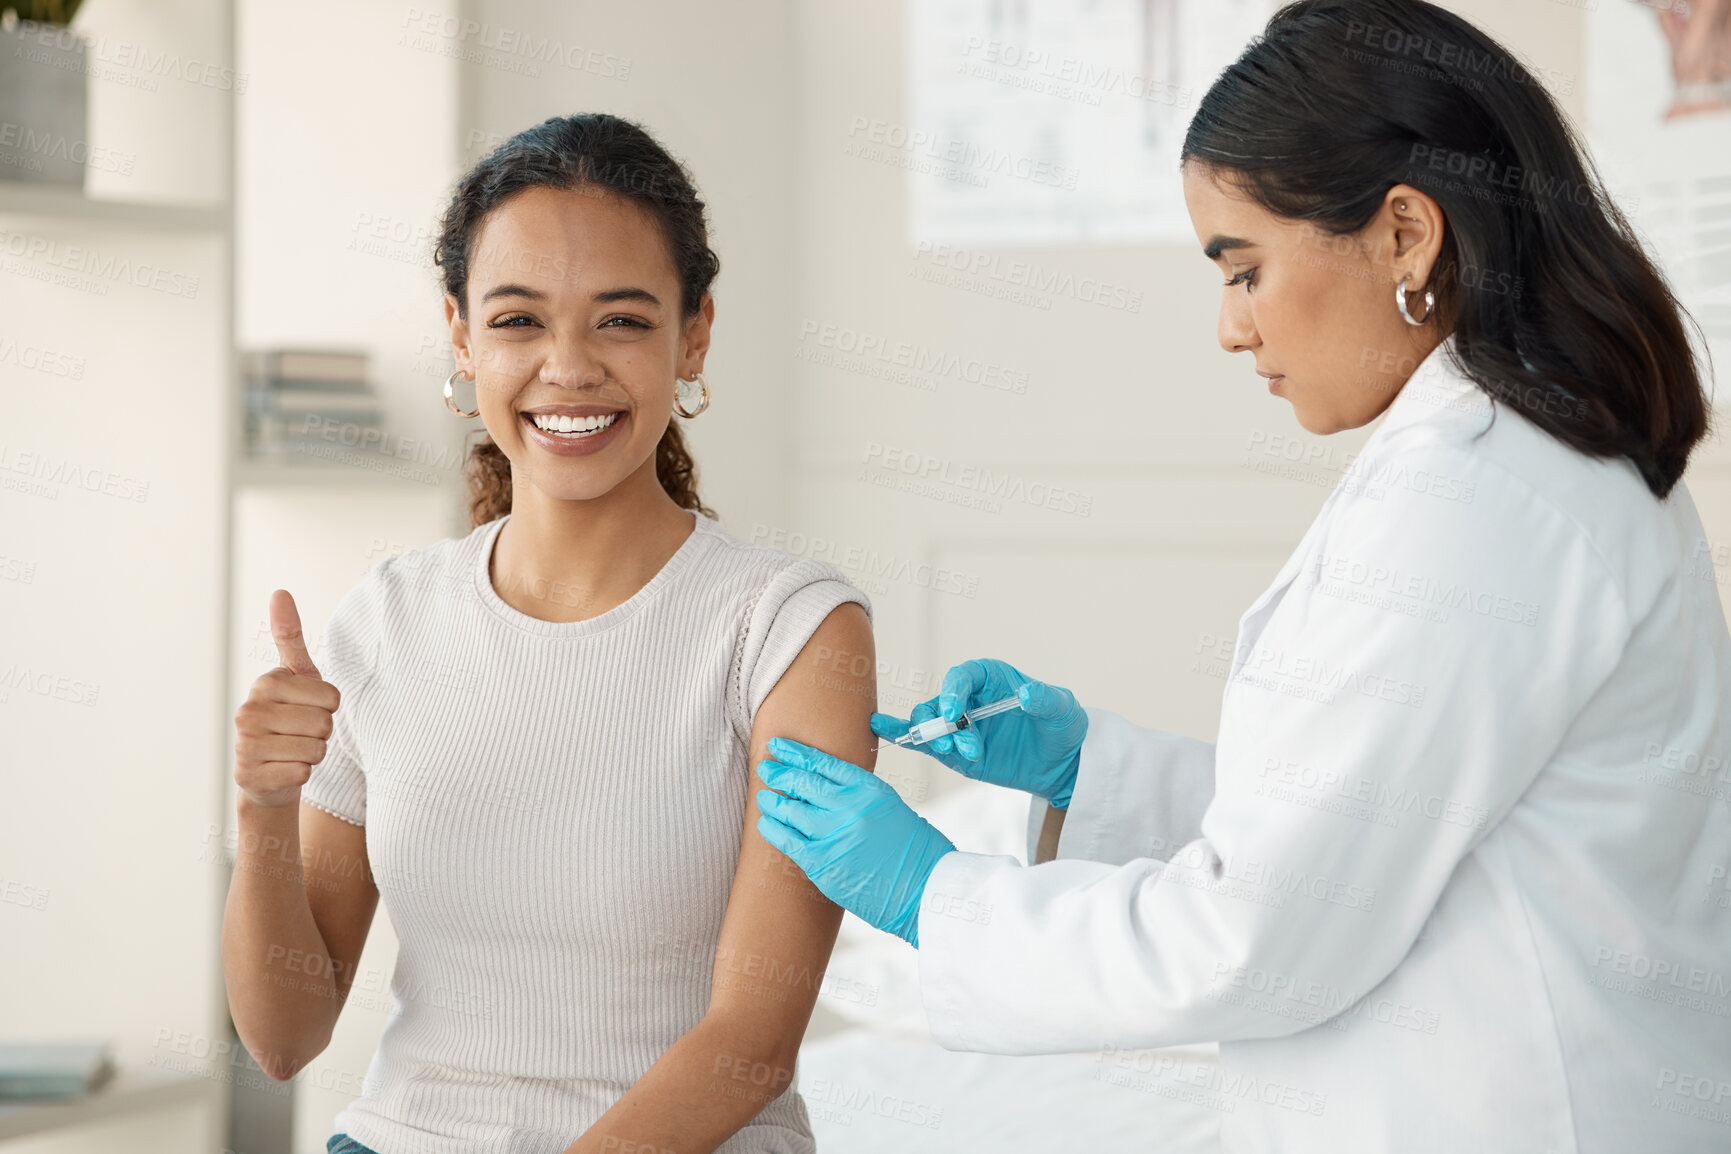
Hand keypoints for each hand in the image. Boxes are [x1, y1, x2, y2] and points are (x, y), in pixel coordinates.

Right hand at [232, 590, 341, 809]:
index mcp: (266, 683)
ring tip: (293, 750)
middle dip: (322, 733)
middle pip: (324, 724)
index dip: (330, 707)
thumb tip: (280, 591)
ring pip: (315, 750)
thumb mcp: (296, 676)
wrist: (269, 772)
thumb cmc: (290, 717)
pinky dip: (301, 775)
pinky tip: (283, 770)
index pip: (332, 697)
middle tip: (301, 733)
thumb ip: (290, 635)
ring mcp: (245, 745)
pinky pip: (302, 774)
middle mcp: (248, 711)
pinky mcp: (248, 776)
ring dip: (313, 754)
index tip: (308, 708)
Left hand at [755, 737, 954, 946]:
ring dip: (772, 800)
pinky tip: (766, 822)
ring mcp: (833, 834)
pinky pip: (787, 840)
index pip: (824, 763)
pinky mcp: (822, 863)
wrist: (926, 889)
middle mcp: (848, 807)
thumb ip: (861, 798)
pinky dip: (773, 829)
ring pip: (790, 809)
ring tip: (764, 795)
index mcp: (869, 789)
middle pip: (803, 782)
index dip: (797, 753)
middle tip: (766, 766)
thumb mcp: (892, 809)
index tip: (780, 746)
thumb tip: (828, 792)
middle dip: (780, 772)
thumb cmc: (916, 852)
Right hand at [868, 658, 1087, 807]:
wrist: (1062, 763)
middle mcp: (968, 698)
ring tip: (960, 754)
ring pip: (929, 723)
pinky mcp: (954, 751)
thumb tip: (1027, 692)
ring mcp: (959, 725)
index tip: (955, 712)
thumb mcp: (1061, 708)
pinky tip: (881, 729)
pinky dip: (904, 736)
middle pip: (938, 702)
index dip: (954, 691)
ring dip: (936, 739)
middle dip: (943, 724)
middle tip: (962, 746)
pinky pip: (925, 742)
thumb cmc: (1062, 725)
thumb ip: (1045, 699)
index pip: (962, 677)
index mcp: (990, 678)